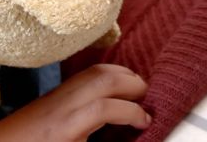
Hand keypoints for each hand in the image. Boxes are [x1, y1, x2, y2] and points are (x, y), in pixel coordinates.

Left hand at [0, 64, 149, 141]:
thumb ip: (98, 141)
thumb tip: (125, 136)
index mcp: (66, 126)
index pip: (105, 108)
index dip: (132, 113)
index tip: (146, 122)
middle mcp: (64, 103)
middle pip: (105, 80)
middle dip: (134, 86)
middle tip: (149, 100)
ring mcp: (59, 92)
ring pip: (97, 71)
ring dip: (123, 75)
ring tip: (139, 89)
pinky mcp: (57, 90)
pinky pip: (87, 73)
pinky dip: (109, 73)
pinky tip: (117, 84)